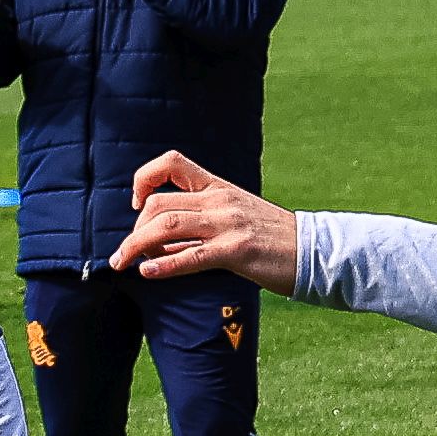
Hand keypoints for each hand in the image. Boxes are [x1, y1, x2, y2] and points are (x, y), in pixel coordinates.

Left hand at [117, 149, 298, 290]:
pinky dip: (164, 265)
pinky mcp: (236, 250)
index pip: (171, 163)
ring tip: (122, 263)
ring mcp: (228, 224)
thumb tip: (158, 247)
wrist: (314, 250)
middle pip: (159, 204)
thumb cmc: (272, 240)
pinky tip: (148, 273)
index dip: (144, 179)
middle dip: (135, 230)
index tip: (137, 204)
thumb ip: (198, 228)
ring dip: (135, 246)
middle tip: (129, 253)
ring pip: (167, 227)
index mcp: (218, 187)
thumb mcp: (235, 220)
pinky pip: (191, 257)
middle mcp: (219, 201)